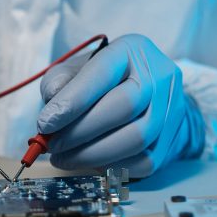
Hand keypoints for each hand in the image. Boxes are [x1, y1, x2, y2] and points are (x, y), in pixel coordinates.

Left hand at [37, 34, 201, 176]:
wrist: (147, 98)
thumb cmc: (103, 82)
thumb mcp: (76, 70)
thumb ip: (59, 81)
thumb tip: (53, 105)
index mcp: (132, 50)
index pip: (103, 72)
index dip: (73, 100)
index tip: (45, 123)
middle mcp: (159, 76)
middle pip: (124, 106)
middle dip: (80, 131)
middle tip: (51, 145)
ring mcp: (170, 109)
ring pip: (136, 138)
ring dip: (91, 154)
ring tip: (63, 158)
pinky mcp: (171, 140)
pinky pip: (142, 161)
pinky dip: (109, 166)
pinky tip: (88, 161)